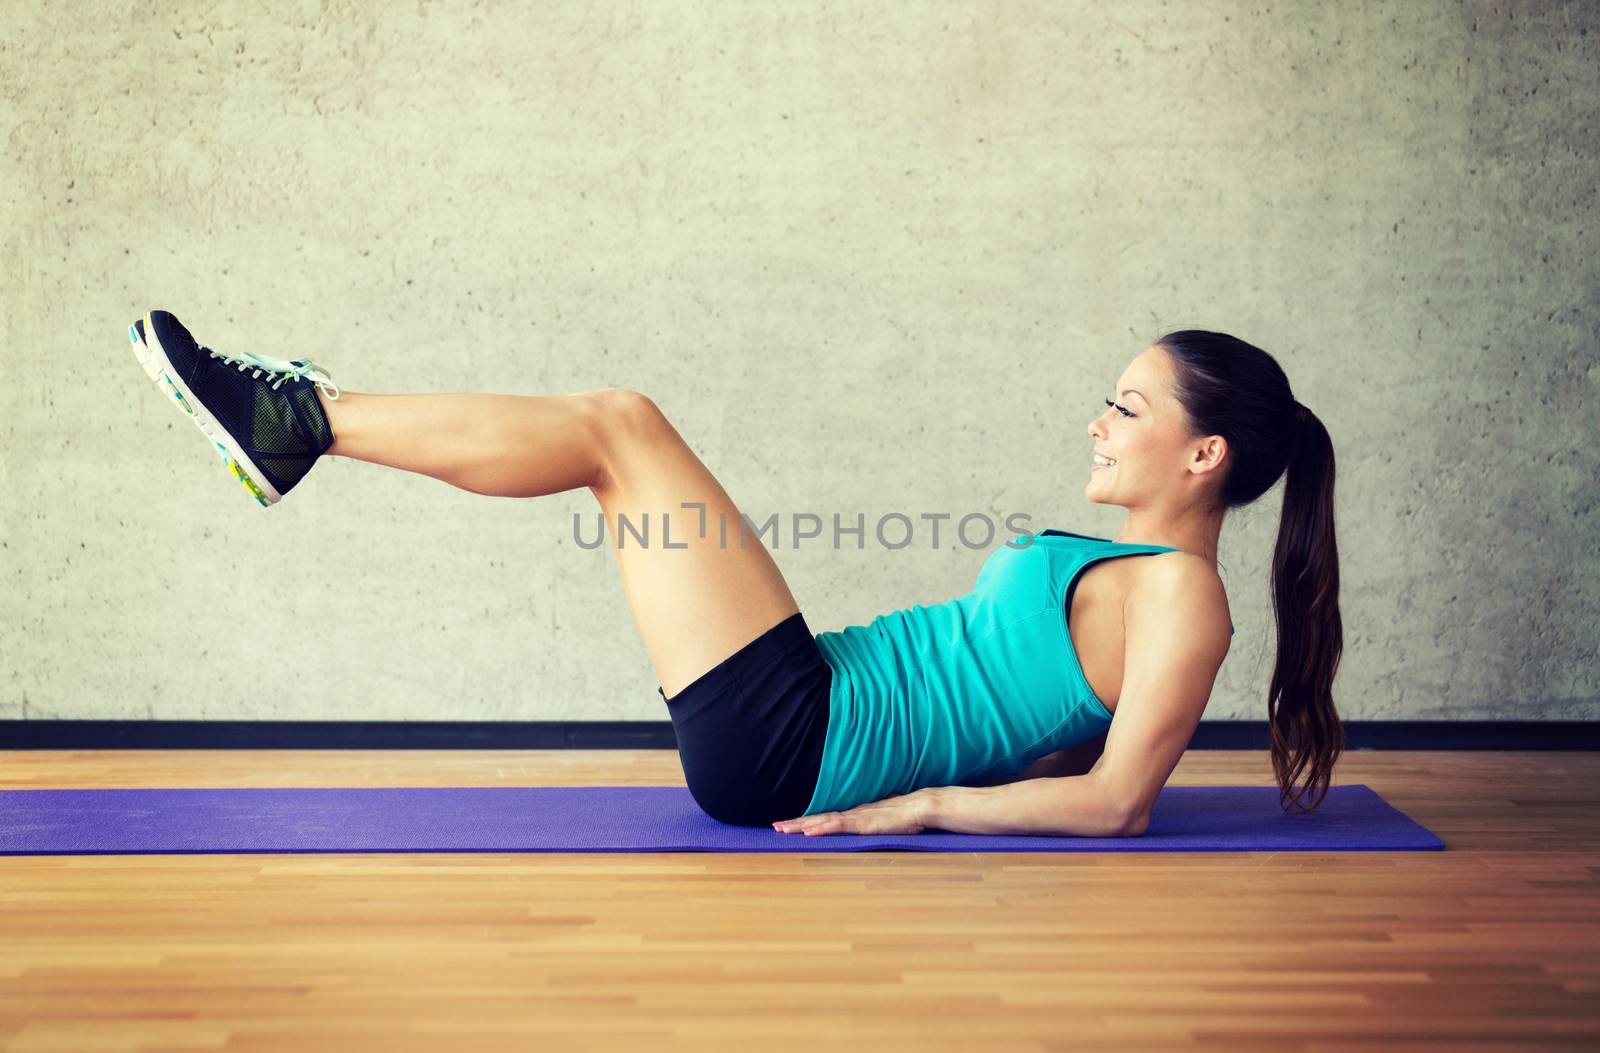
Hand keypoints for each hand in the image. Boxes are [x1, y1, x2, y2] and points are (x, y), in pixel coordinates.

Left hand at [772, 788, 934, 835]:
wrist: (919, 807)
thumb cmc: (904, 817)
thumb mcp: (883, 822)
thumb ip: (872, 825)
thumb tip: (868, 828)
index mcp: (855, 815)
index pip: (826, 818)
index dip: (807, 821)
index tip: (789, 825)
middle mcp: (851, 814)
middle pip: (818, 818)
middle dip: (796, 823)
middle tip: (775, 827)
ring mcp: (855, 817)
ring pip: (822, 821)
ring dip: (802, 825)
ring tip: (783, 829)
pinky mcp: (862, 823)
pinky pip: (837, 826)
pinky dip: (821, 828)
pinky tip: (808, 833)